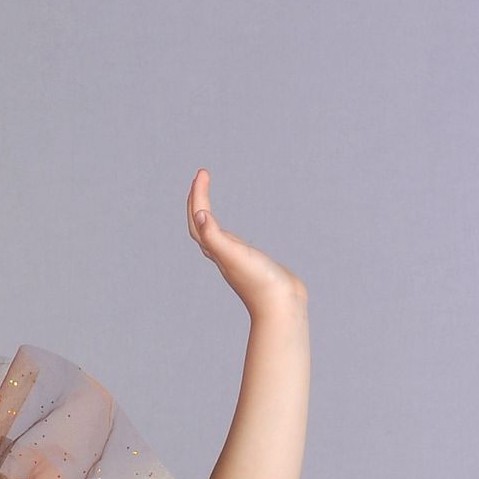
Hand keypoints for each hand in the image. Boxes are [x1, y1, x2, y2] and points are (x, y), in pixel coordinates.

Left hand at [185, 169, 305, 310]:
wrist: (281, 306)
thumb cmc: (259, 281)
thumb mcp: (234, 254)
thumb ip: (215, 236)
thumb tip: (199, 214)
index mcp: (215, 250)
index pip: (198, 218)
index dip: (197, 194)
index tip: (202, 172)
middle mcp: (221, 254)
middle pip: (200, 224)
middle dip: (198, 199)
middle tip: (202, 176)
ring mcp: (235, 259)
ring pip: (212, 233)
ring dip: (206, 213)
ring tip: (206, 197)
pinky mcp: (250, 264)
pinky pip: (229, 242)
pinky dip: (223, 230)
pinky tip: (229, 233)